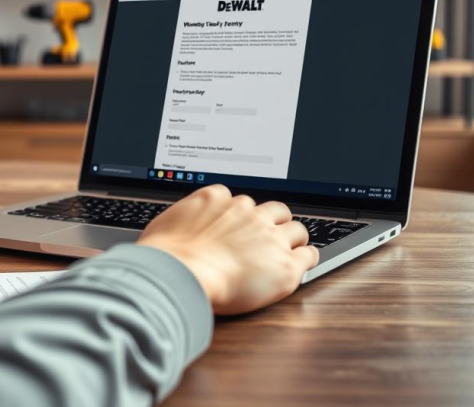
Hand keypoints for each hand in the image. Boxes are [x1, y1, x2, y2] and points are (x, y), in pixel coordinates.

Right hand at [137, 184, 317, 314]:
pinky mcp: (285, 264)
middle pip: (274, 209)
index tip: (239, 228)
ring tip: (288, 250)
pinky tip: (302, 264)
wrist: (180, 274)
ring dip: (292, 238)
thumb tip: (177, 227)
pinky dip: (306, 258)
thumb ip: (181, 220)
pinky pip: (309, 254)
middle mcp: (248, 213)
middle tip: (267, 239)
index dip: (241, 217)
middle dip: (273, 222)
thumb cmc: (165, 256)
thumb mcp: (165, 225)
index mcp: (219, 200)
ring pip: (296, 229)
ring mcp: (269, 237)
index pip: (240, 200)